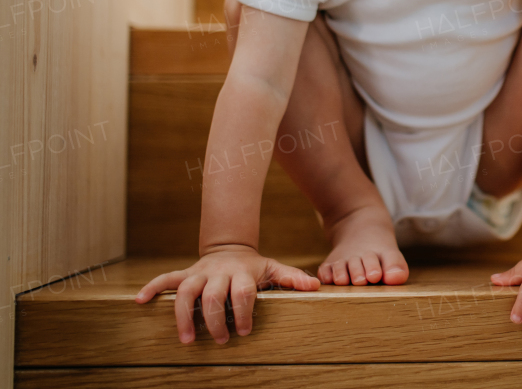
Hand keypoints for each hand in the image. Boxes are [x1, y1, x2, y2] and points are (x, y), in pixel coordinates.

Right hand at [134, 244, 319, 343]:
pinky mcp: (185, 274)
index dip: (244, 312)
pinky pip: (166, 279)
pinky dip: (152, 288)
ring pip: (186, 292)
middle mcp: (218, 272)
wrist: (232, 248)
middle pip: (213, 296)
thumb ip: (292, 278)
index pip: (242, 293)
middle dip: (216, 320)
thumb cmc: (254, 268)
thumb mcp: (274, 269)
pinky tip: (139, 301)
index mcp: (242, 272)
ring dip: (184, 315)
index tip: (244, 331)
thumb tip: (315, 286)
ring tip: (187, 339)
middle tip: (222, 340)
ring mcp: (200, 273)